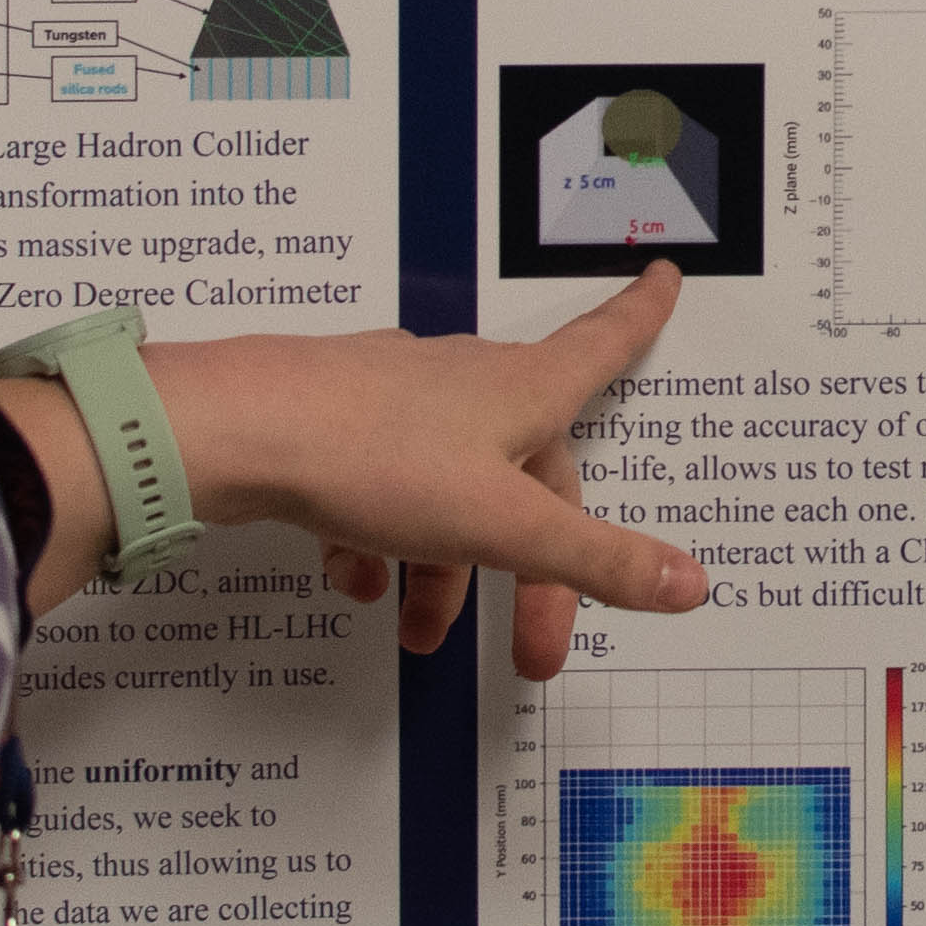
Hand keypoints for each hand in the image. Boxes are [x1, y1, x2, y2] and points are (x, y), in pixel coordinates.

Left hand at [159, 265, 701, 678]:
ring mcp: (395, 401)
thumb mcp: (503, 526)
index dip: (639, 318)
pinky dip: (380, 544)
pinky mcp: (335, 425)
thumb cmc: (373, 457)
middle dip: (532, 564)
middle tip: (532, 645)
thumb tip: (691, 581)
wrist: (233, 433)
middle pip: (525, 470)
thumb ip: (596, 560)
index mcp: (521, 392)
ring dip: (446, 569)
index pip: (601, 346)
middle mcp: (464, 383)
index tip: (662, 280)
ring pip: (448, 490)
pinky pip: (377, 491)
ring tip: (421, 635)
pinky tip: (357, 586)